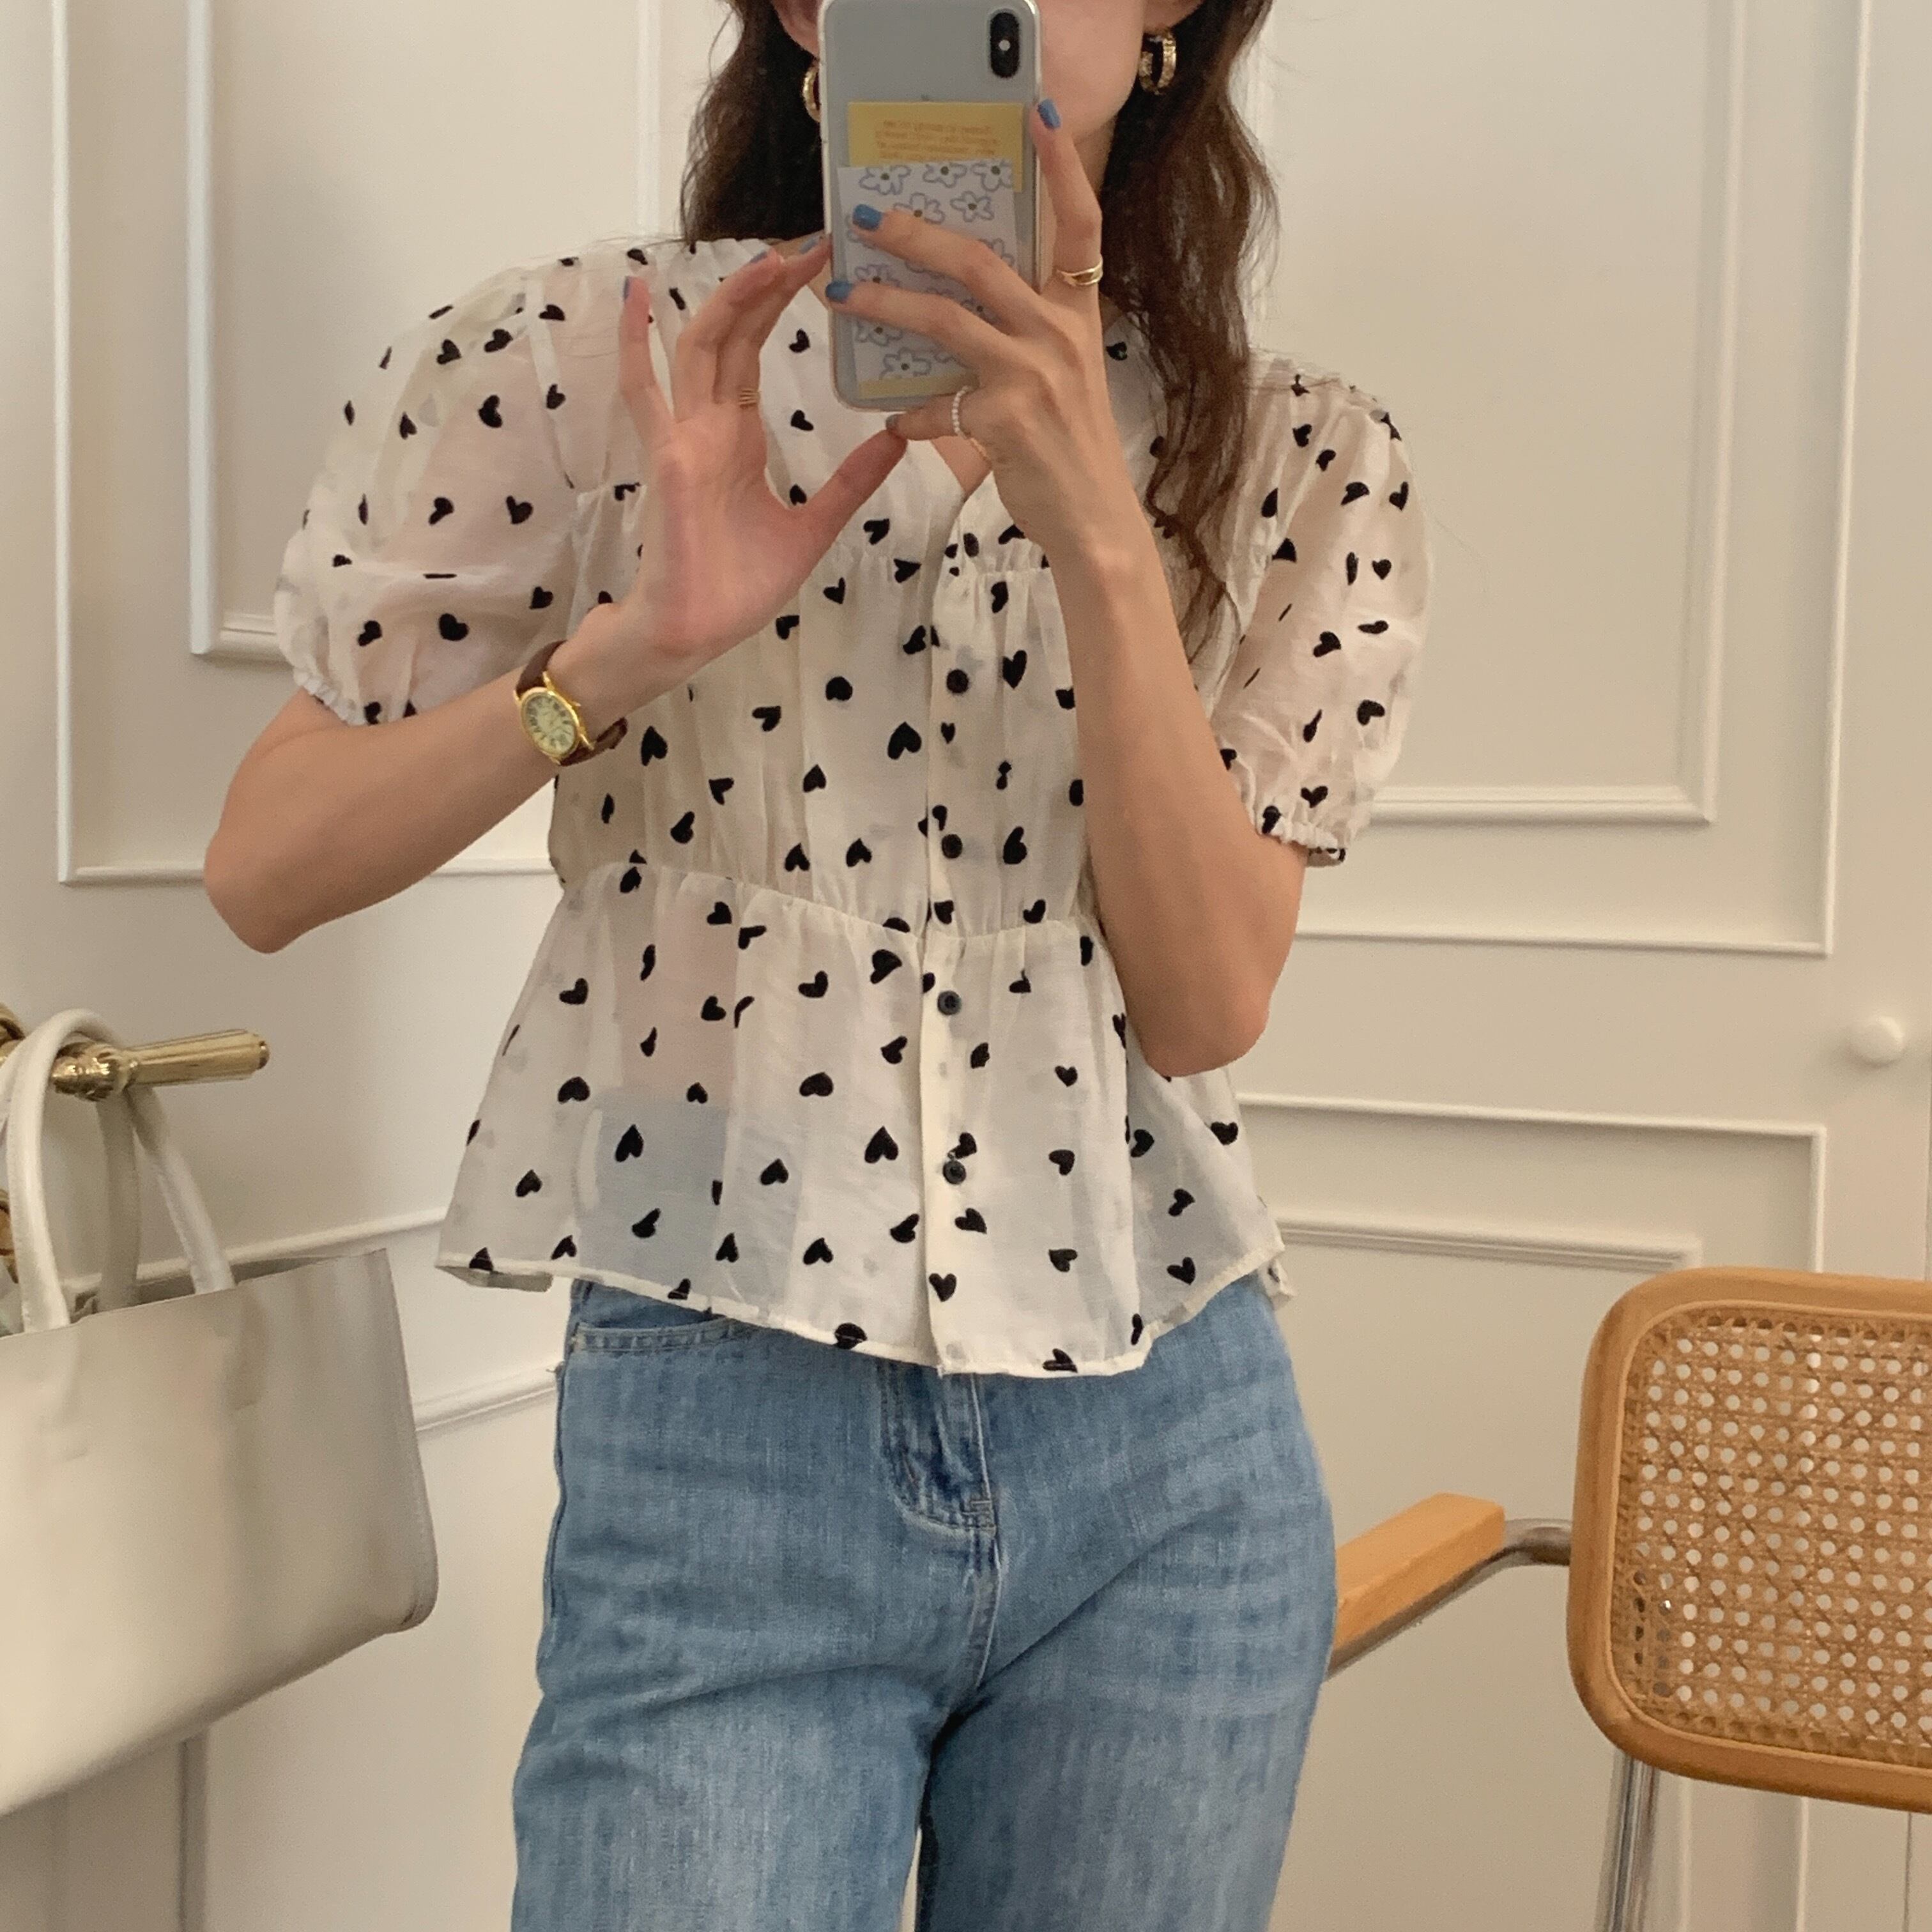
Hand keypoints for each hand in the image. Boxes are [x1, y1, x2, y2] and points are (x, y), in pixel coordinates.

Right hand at [576, 237, 907, 699]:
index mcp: (736, 437)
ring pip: (701, 347)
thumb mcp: (813, 527)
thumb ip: (849, 483)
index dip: (779, 306)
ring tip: (769, 256)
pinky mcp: (668, 457)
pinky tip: (637, 295)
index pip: (755, 352)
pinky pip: (644, 392)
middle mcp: (706, 425)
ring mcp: (682, 436)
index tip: (819, 267)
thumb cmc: (739, 586)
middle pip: (733, 334)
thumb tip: (897, 441)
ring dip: (730, 299)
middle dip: (766, 287)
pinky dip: (635, 343)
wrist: (698, 632)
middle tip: (811, 243)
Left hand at [825, 103, 1149, 565]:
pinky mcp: (1005, 421)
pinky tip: (895, 421)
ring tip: (843, 295)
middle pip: (981, 260)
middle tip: (868, 217)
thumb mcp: (1065, 373)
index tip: (1037, 111)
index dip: (1061, 164)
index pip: (1079, 221)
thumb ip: (1025, 330)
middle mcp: (1059, 333)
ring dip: (886, 303)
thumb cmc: (1072, 445)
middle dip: (917, 233)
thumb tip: (962, 299)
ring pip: (945, 319)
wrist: (1095, 521)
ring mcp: (1033, 376)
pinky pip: (936, 405)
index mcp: (1077, 311)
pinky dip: (911, 414)